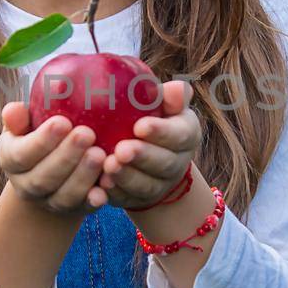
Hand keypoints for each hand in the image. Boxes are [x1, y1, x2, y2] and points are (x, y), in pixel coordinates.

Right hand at [0, 102, 110, 213]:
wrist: (49, 168)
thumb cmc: (38, 133)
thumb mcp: (25, 122)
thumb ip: (19, 117)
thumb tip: (13, 110)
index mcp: (10, 160)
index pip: (21, 155)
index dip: (41, 141)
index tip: (63, 122)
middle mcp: (25, 185)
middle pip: (43, 178)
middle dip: (66, 157)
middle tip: (87, 134)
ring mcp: (48, 202)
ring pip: (63, 196)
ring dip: (82, 176)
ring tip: (100, 154)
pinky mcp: (72, 210)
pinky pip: (83, 207)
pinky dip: (94, 198)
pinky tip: (106, 184)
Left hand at [99, 81, 201, 208]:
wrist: (145, 157)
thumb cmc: (152, 118)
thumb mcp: (163, 105)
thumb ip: (169, 97)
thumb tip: (176, 87)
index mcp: (186, 135)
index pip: (179, 134)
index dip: (161, 132)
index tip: (140, 126)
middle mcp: (177, 164)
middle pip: (164, 164)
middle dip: (143, 157)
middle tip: (121, 150)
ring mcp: (159, 185)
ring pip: (146, 185)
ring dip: (127, 177)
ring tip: (108, 166)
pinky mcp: (138, 200)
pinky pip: (127, 200)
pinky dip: (115, 194)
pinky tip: (101, 186)